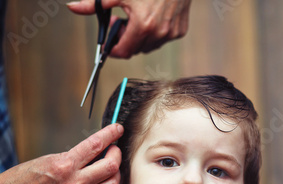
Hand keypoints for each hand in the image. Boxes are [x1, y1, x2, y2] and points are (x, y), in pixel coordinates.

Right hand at [0, 124, 122, 183]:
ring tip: (107, 170)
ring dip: (113, 175)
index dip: (111, 134)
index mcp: (64, 165)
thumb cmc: (22, 181)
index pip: (96, 144)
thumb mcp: (47, 160)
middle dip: (116, 155)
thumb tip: (97, 152)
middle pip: (112, 167)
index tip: (118, 129)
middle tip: (113, 151)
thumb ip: (73, 158)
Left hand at [67, 0, 191, 57]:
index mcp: (143, 26)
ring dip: (141, 37)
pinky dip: (156, 33)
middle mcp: (159, 33)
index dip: (113, 49)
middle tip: (122, 21)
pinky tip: (153, 17)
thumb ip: (96, 5)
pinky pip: (163, 39)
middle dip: (126, 39)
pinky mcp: (180, 31)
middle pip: (136, 50)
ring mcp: (171, 33)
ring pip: (150, 46)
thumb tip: (73, 8)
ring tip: (137, 18)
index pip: (124, 51)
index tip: (109, 44)